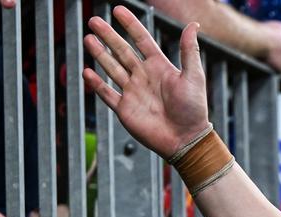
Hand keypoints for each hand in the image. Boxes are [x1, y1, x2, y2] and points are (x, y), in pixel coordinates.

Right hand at [84, 7, 208, 158]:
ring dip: (100, 54)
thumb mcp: (193, 76)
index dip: (130, 25)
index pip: (141, 40)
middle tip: (94, 20)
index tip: (118, 10)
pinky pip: (107, 94)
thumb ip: (189, 51)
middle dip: (108, 35)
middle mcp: (144, 77)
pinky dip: (96, 84)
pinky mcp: (125, 109)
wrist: (186, 139)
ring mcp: (133, 92)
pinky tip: (87, 71)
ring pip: (112, 68)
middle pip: (122, 51)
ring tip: (88, 39)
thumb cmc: (193, 109)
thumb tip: (193, 24)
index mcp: (160, 67)